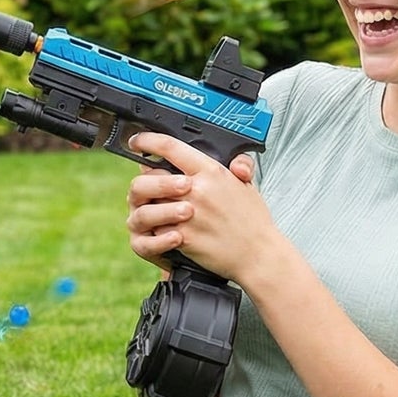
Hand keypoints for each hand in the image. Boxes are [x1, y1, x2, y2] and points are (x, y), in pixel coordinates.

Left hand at [125, 134, 260, 279]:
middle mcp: (196, 190)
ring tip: (162, 207)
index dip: (147, 141)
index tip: (138, 142)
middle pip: (152, 175)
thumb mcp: (247, 185)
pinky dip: (159, 227)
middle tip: (151, 183)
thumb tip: (230, 159)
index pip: (170, 147)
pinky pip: (156, 227)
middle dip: (148, 179)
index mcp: (211, 172)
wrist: (258, 255)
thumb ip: (235, 166)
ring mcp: (187, 214)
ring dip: (153, 204)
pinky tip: (170, 228)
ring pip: (150, 202)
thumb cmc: (253, 221)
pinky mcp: (182, 236)